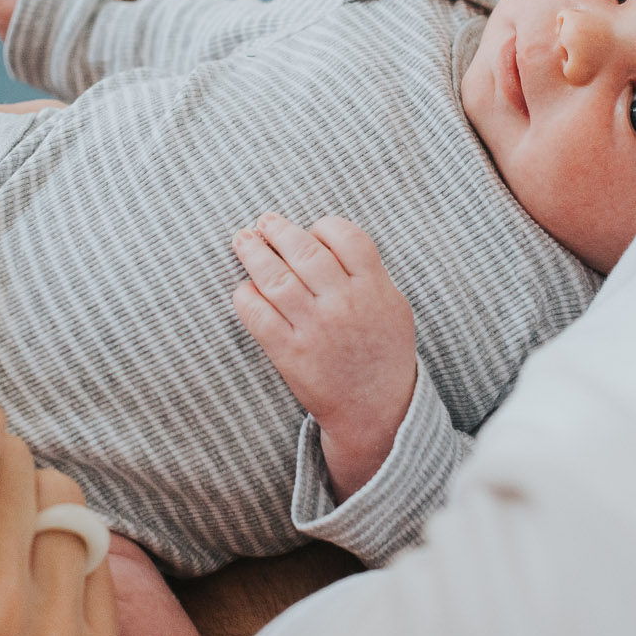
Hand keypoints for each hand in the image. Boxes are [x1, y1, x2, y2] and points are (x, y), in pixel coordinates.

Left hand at [231, 213, 416, 500]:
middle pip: (304, 251)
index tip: (311, 230)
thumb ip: (367, 273)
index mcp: (374, 288)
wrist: (378, 413)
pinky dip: (246, 297)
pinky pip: (258, 315)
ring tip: (243, 241)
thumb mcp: (393, 307)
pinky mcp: (291, 354)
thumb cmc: (383, 354)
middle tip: (263, 222)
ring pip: (276, 278)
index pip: (345, 236)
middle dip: (277, 230)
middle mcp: (345, 304)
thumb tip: (326, 239)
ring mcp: (316, 329)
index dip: (322, 227)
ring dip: (253, 254)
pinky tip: (244, 289)